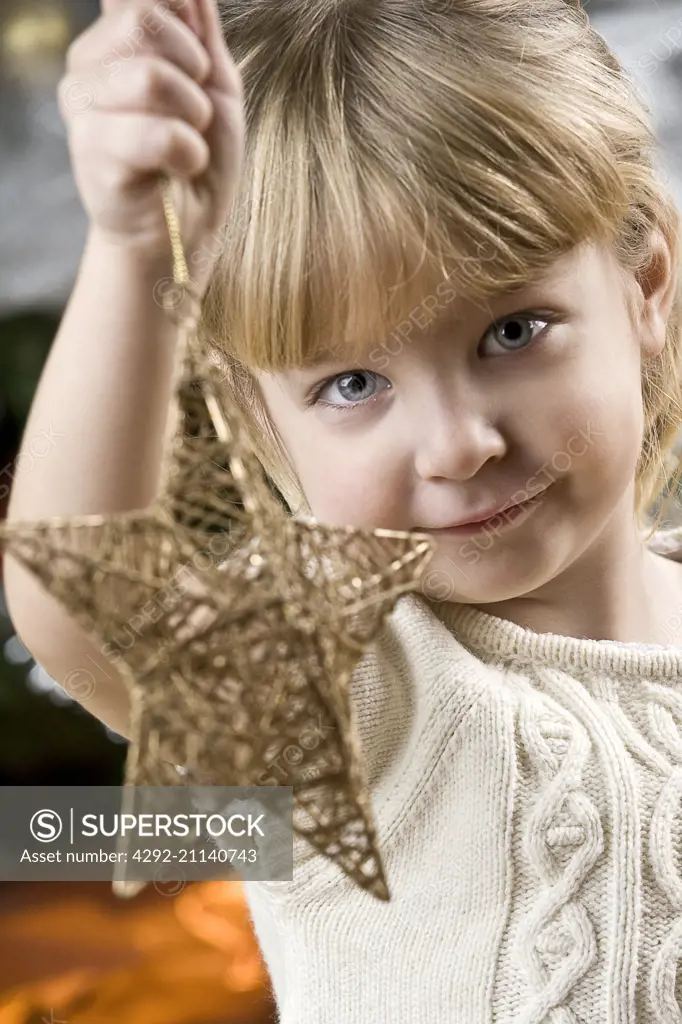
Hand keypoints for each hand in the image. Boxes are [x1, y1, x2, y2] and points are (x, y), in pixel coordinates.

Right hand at [59, 0, 244, 290]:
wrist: (188, 229)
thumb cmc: (200, 159)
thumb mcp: (217, 85)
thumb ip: (202, 31)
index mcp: (116, 40)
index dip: (185, 25)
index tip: (200, 65)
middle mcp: (88, 64)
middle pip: (144, 21)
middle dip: (194, 69)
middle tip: (197, 112)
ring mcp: (82, 106)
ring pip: (149, 77)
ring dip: (193, 115)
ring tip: (190, 141)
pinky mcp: (89, 151)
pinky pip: (153, 132)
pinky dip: (187, 152)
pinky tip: (182, 167)